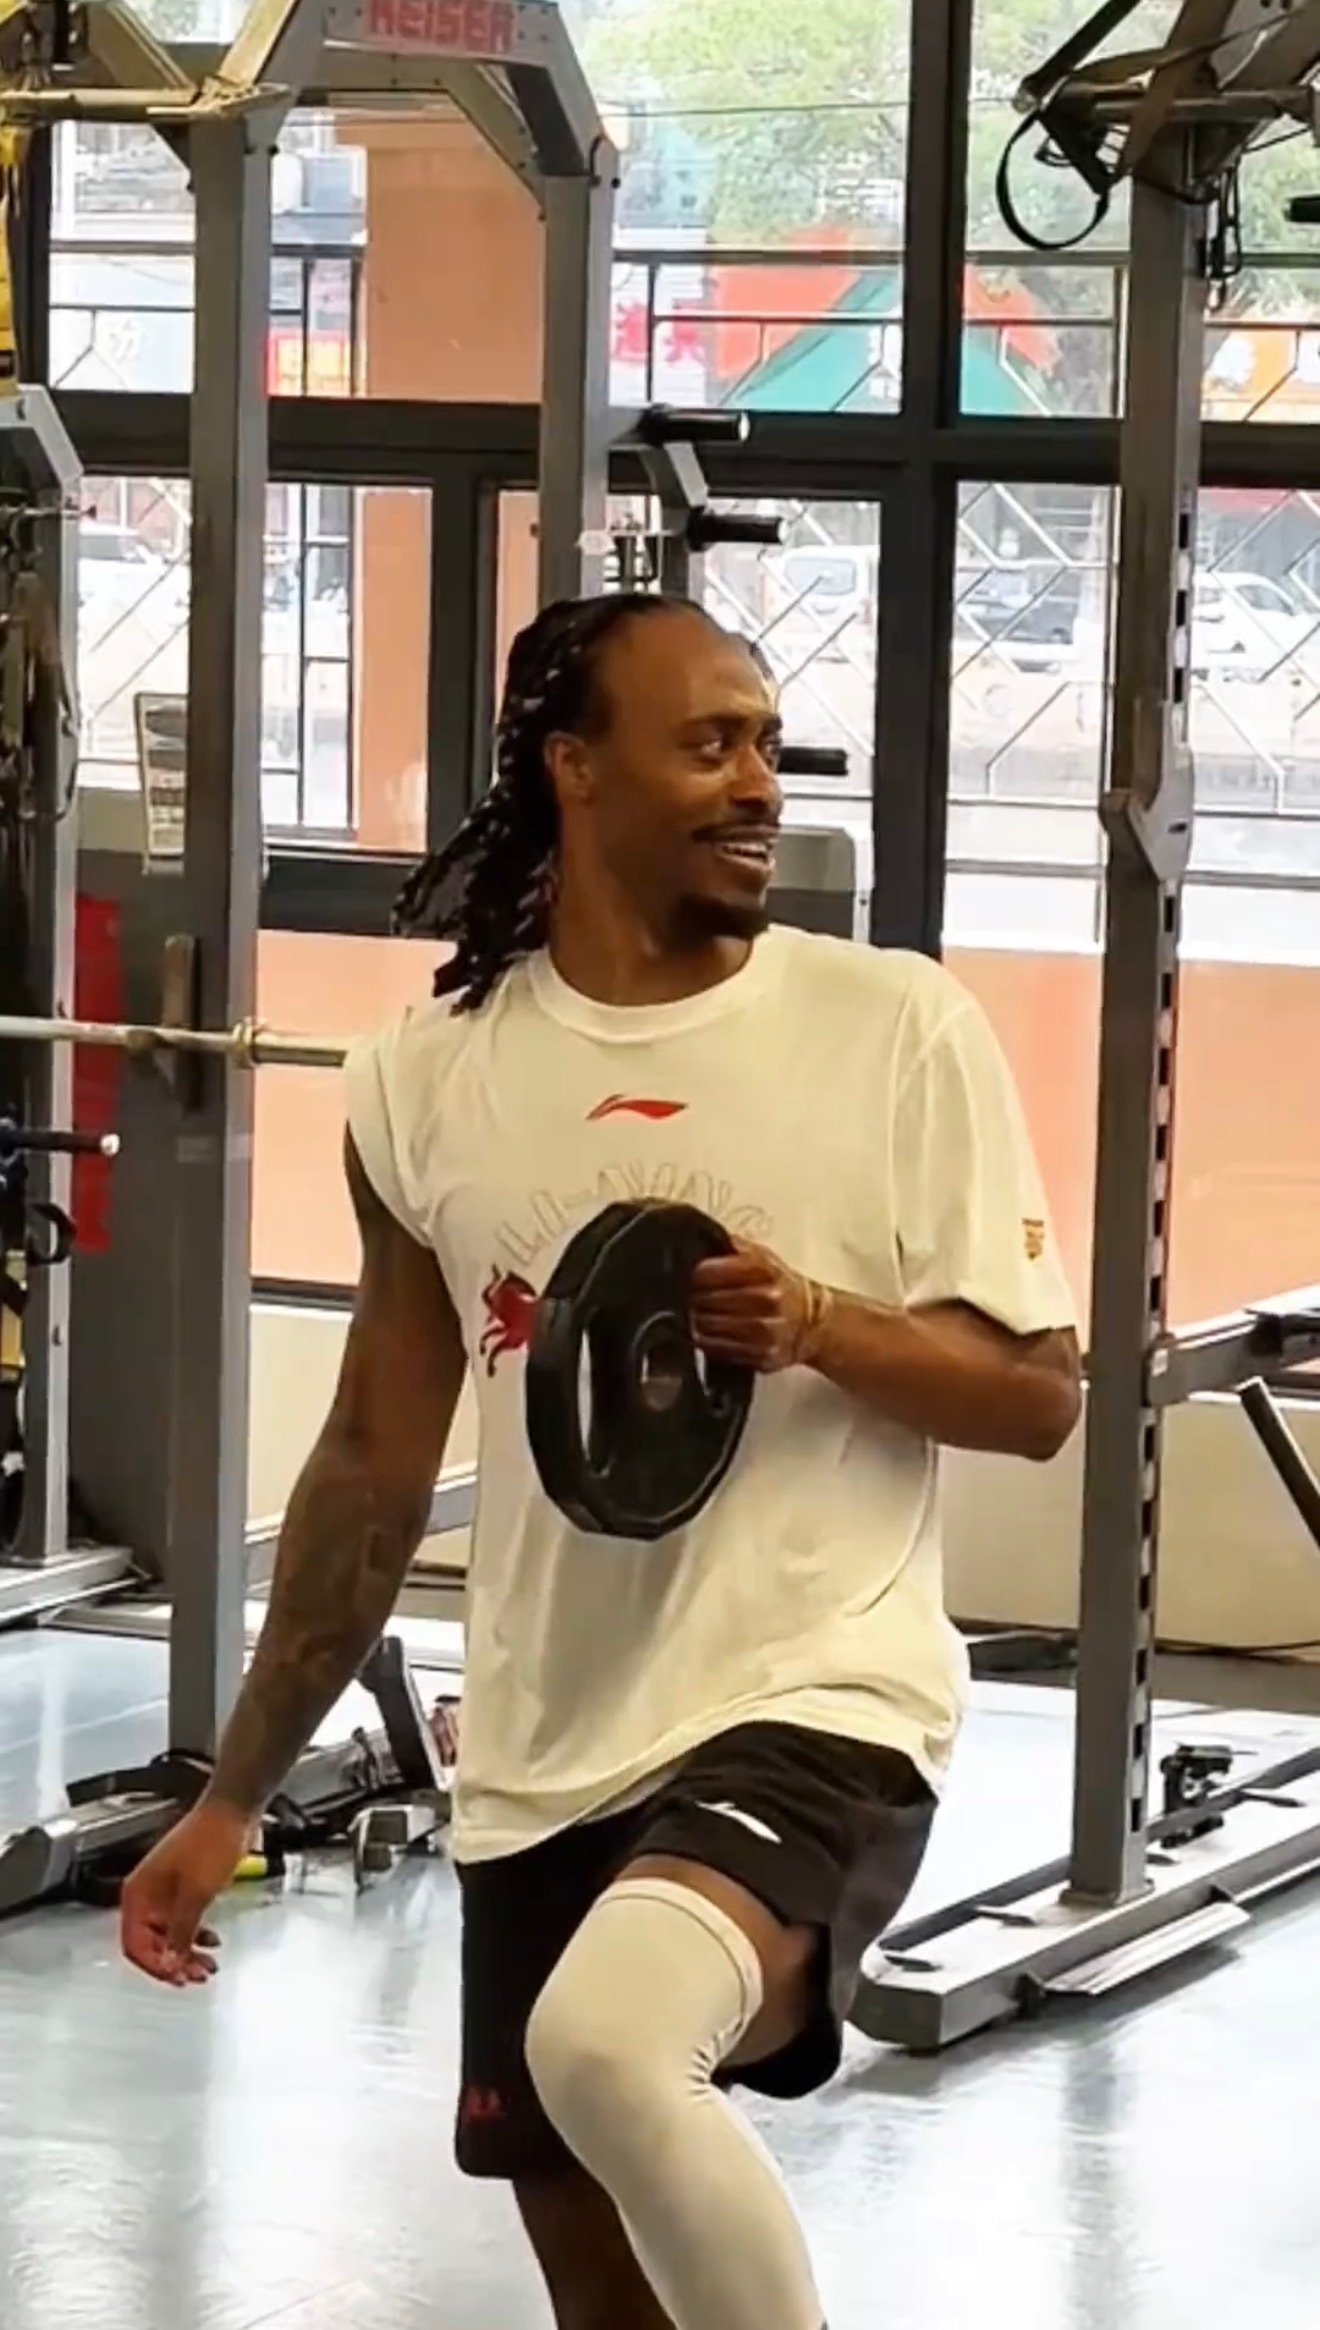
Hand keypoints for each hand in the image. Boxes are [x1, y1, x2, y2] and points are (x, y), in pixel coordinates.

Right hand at [120, 1797, 250, 1986]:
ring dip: (187, 1952)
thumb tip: (169, 1961)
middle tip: (196, 1977)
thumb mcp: (196, 1893)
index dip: (155, 1965)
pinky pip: (183, 1921)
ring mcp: (167, 1891)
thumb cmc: (212, 1839)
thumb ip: (180, 1931)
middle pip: (151, 1943)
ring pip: (169, 1934)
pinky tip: (211, 1941)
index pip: (134, 1944)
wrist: (234, 1811)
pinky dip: (196, 1935)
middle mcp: (148, 1893)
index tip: (176, 1978)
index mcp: (139, 1892)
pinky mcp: (186, 1887)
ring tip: (207, 1966)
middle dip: (174, 1962)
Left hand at [690, 1239, 832, 1374]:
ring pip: (710, 1325)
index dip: (694, 1274)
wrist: (812, 1324)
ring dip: (695, 1320)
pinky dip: (705, 1341)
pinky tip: (702, 1333)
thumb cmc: (781, 1288)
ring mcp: (765, 1330)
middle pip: (708, 1299)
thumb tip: (709, 1240)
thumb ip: (738, 1248)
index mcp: (765, 1271)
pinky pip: (719, 1348)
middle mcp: (767, 1300)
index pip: (711, 1271)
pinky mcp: (761, 1355)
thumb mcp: (766, 1259)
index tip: (688, 1275)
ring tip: (692, 1313)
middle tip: (685, 1295)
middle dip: (692, 1297)